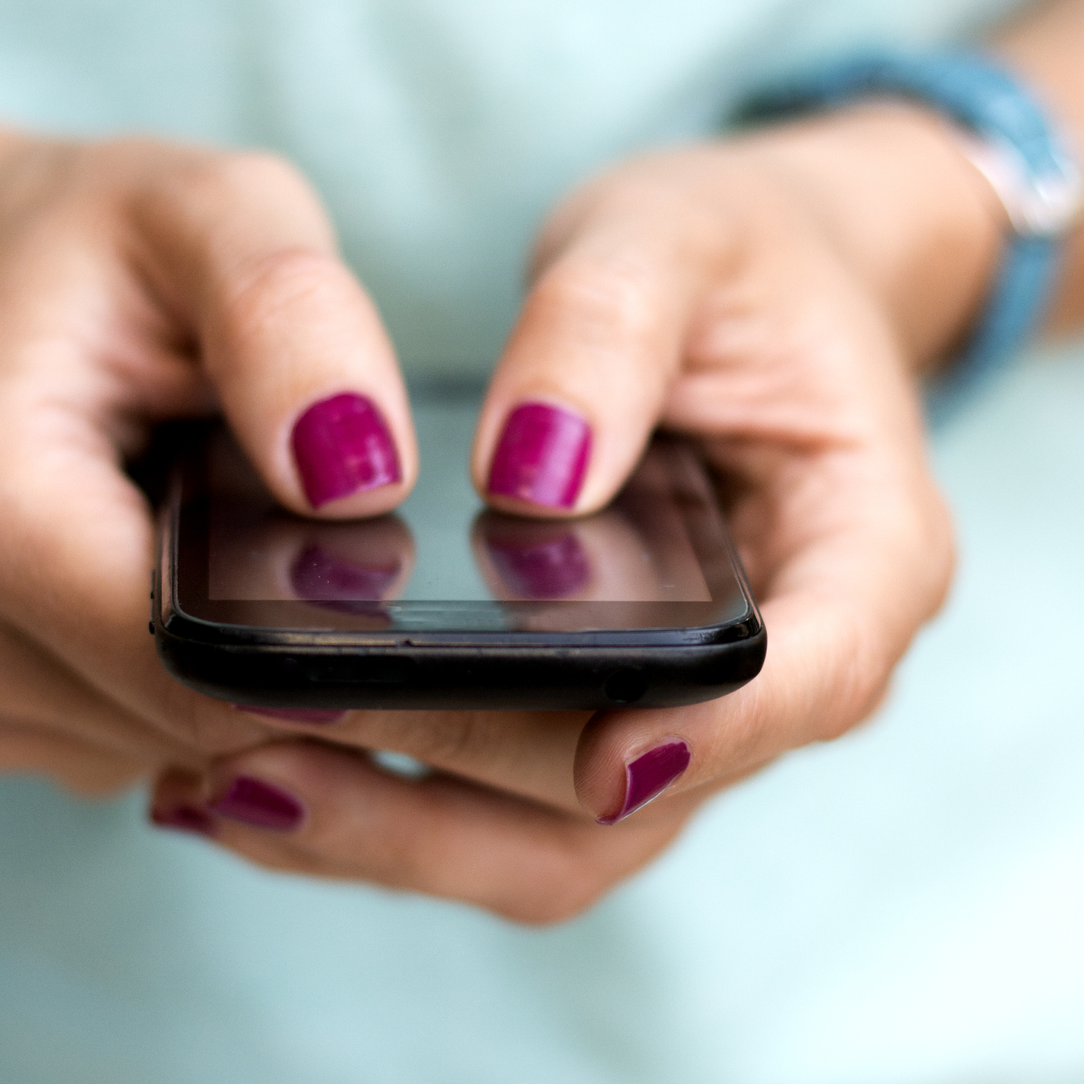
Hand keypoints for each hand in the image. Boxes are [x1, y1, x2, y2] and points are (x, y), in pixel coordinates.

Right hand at [0, 92, 433, 797]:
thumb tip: (361, 480)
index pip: (190, 661)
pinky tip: (200, 587)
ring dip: (256, 674)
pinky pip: (155, 751)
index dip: (320, 641)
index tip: (394, 577)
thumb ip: (291, 320)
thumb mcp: (211, 211)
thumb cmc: (96, 253)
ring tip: (244, 538)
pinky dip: (207, 689)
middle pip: (196, 723)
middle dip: (297, 654)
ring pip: (189, 754)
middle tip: (329, 534)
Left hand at [154, 108, 1000, 920]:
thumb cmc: (727, 261)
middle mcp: (787, 677)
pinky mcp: (593, 737)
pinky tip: (241, 771)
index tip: (598, 753)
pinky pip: (495, 817)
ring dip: (392, 836)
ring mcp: (686, 725)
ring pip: (554, 847)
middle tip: (271, 754)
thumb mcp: (673, 236)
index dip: (714, 735)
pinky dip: (376, 810)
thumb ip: (608, 331)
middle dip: (460, 802)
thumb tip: (529, 472)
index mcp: (865, 555)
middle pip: (644, 801)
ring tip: (218, 784)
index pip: (815, 677)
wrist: (737, 297)